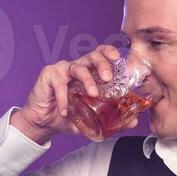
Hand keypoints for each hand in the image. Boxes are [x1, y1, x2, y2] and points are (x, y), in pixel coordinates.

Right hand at [11, 44, 139, 142]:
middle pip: (92, 56)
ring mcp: (63, 70)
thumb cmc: (67, 116)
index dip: (109, 52)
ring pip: (78, 68)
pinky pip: (59, 84)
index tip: (118, 59)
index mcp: (89, 73)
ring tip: (93, 94)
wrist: (43, 123)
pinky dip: (63, 98)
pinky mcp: (49, 75)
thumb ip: (112, 119)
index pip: (101, 55)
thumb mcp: (92, 119)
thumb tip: (133, 122)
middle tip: (108, 78)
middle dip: (103, 64)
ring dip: (88, 80)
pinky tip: (65, 111)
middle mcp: (77, 68)